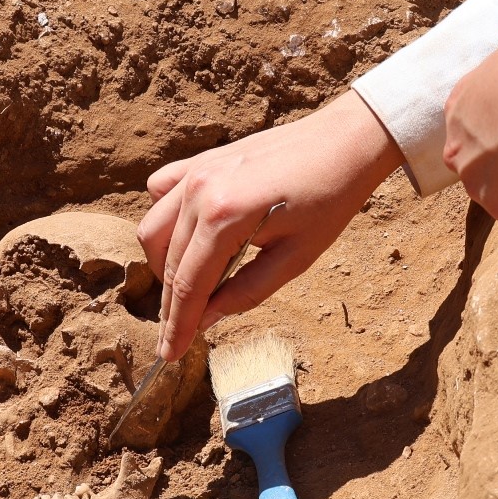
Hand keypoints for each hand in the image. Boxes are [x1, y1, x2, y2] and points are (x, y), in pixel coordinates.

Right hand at [139, 88, 404, 362]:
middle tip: (179, 335)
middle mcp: (200, 191)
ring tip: (188, 289)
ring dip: (165, 265)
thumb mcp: (295, 258)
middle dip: (171, 305)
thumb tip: (207, 320)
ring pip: (153, 230)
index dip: (179, 325)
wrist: (343, 143)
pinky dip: (165, 220)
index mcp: (225, 217)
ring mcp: (196, 171)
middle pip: (169, 263)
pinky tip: (188, 238)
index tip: (170, 355)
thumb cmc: (329, 200)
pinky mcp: (200, 160)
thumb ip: (245, 292)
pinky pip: (160, 194)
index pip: (188, 284)